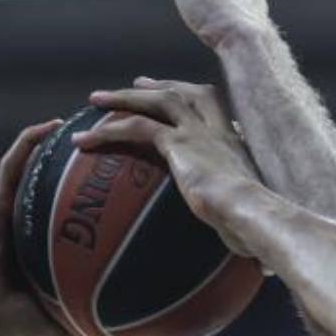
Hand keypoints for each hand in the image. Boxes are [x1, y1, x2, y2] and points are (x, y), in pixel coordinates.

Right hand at [0, 122, 111, 335]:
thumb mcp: (58, 334)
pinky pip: (13, 164)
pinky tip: (53, 125)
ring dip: (55, 137)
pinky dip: (30, 143)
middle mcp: (26, 221)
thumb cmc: (9, 328)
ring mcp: (8, 209)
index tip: (118, 172)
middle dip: (78, 154)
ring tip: (85, 117)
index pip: (68, 210)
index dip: (89, 190)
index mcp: (40, 245)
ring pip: (34, 163)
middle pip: (54, 179)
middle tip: (109, 133)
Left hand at [75, 79, 263, 256]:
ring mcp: (197, 132)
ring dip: (124, 98)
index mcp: (232, 142)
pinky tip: (83, 141)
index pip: (212, 106)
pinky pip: (135, 128)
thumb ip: (237, 220)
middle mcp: (216, 129)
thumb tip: (245, 251)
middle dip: (158, 86)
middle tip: (135, 84)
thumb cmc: (253, 225)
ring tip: (95, 100)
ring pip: (157, 101)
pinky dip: (106, 131)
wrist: (252, 212)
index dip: (191, 95)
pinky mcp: (178, 143)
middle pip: (184, 93)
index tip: (175, 94)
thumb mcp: (245, 216)